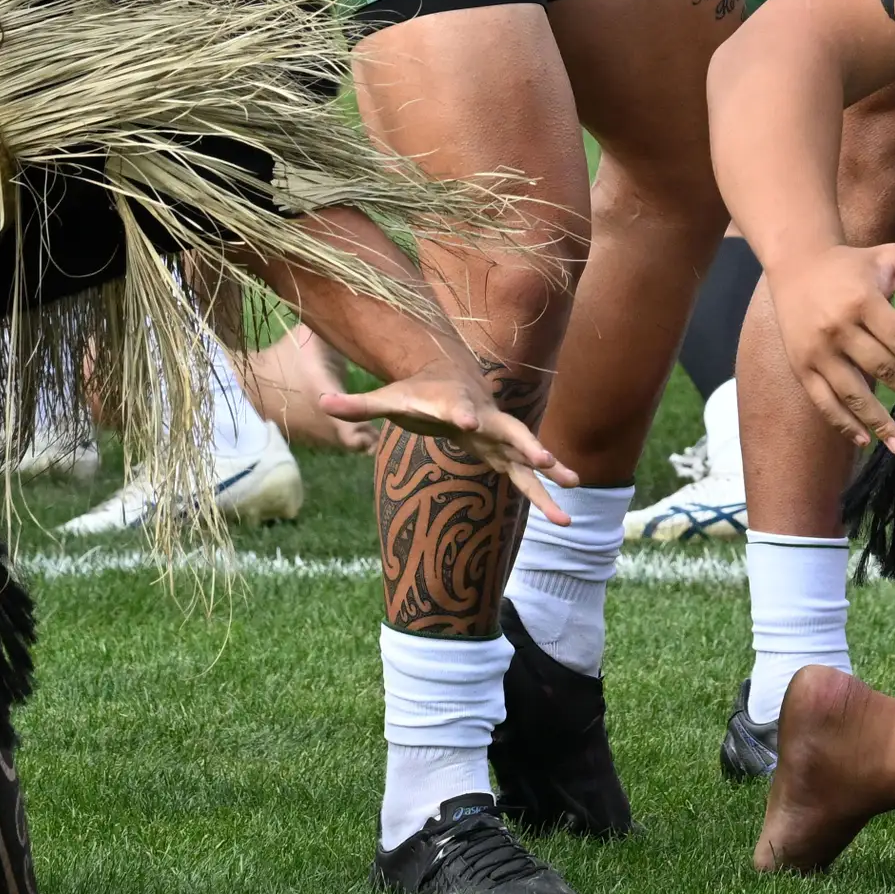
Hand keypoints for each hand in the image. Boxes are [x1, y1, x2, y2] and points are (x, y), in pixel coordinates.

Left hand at [319, 363, 573, 524]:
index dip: (459, 413)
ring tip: (573, 489)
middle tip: (545, 459)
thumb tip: (321, 400)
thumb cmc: (416, 391)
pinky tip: (564, 516)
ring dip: (549, 474)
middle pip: (509, 431)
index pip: (456, 407)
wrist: (453, 377)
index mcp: (453, 403)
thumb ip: (358, 403)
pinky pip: (527, 476)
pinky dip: (544, 492)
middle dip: (528, 444)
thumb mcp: (387, 397)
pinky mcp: (504, 454)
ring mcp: (498, 437)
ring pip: (528, 457)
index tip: (465, 421)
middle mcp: (483, 419)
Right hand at [766, 238, 894, 452]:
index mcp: (863, 300)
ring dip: (879, 421)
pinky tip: (865, 440)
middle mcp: (838, 327)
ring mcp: (816, 350)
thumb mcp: (887, 258)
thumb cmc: (849, 265)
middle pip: (882, 368)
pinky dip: (843, 423)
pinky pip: (824, 401)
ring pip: (852, 392)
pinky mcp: (800, 365)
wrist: (794, 264)